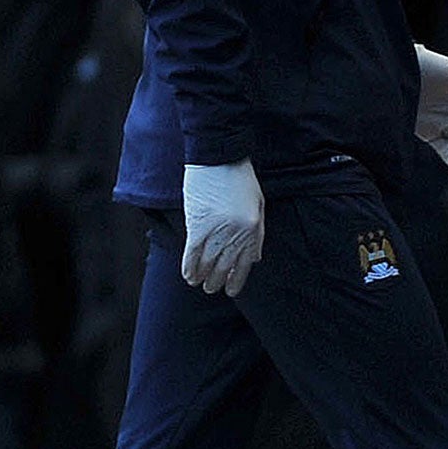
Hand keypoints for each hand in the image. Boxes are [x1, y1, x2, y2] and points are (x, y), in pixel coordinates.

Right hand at [181, 158, 264, 296]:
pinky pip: (192, 252)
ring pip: (209, 263)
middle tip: (212, 289)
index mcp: (254, 229)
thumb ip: (258, 233)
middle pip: (226, 265)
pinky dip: (189, 266)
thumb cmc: (242, 179)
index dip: (237, 279)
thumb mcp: (258, 205)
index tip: (231, 290)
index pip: (245, 263)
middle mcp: (236, 234)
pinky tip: (188, 276)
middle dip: (218, 280)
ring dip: (204, 277)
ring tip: (200, 285)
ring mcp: (217, 230)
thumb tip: (255, 259)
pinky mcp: (197, 225)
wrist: (220, 159)